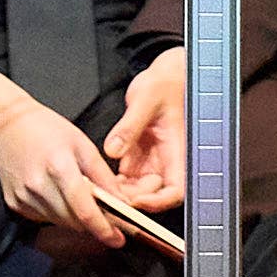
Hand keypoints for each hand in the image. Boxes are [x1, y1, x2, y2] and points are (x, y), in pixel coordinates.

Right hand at [0, 78, 132, 247]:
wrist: (5, 125)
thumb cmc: (47, 129)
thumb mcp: (82, 144)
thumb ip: (103, 175)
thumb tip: (123, 203)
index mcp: (59, 167)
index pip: (84, 210)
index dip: (104, 229)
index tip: (118, 240)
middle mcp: (38, 187)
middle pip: (73, 222)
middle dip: (94, 225)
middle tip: (110, 221)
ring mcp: (23, 198)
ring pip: (60, 223)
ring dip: (76, 220)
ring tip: (84, 201)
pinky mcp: (14, 204)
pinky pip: (44, 218)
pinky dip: (58, 213)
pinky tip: (60, 195)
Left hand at [101, 50, 193, 211]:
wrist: (166, 75)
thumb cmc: (166, 83)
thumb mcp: (146, 98)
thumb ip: (130, 125)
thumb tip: (114, 149)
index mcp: (179, 151)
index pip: (176, 190)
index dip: (158, 201)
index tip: (135, 200)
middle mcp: (169, 161)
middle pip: (155, 195)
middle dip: (132, 199)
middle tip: (107, 196)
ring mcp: (154, 161)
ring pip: (139, 190)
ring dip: (120, 193)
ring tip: (98, 189)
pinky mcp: (141, 156)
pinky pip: (128, 178)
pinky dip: (114, 182)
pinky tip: (97, 179)